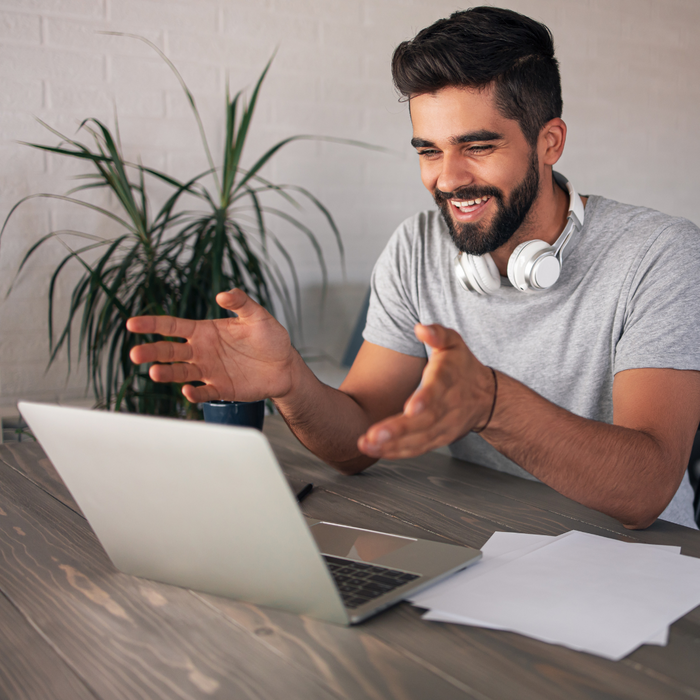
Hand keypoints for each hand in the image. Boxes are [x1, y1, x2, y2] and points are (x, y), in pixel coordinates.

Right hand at [126, 289, 296, 403]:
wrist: (285, 366)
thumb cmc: (270, 338)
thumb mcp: (257, 316)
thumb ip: (241, 303)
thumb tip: (223, 294)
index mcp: (205, 331)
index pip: (172, 327)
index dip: (152, 324)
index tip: (133, 323)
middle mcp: (202, 352)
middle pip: (170, 351)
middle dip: (151, 352)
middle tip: (136, 354)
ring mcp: (210, 371)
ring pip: (181, 373)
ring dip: (167, 373)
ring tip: (154, 373)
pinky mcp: (221, 389)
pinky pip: (204, 392)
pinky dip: (194, 393)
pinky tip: (188, 391)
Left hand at [357, 324, 493, 458]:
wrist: (487, 397)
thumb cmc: (462, 366)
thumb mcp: (454, 342)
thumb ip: (437, 334)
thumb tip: (420, 328)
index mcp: (447, 380)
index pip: (437, 391)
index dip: (425, 399)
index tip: (409, 408)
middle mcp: (447, 407)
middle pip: (423, 422)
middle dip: (398, 430)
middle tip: (373, 436)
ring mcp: (444, 427)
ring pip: (418, 440)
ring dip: (392, 445)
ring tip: (367, 445)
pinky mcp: (438, 439)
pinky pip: (417, 448)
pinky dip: (396, 452)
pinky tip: (375, 450)